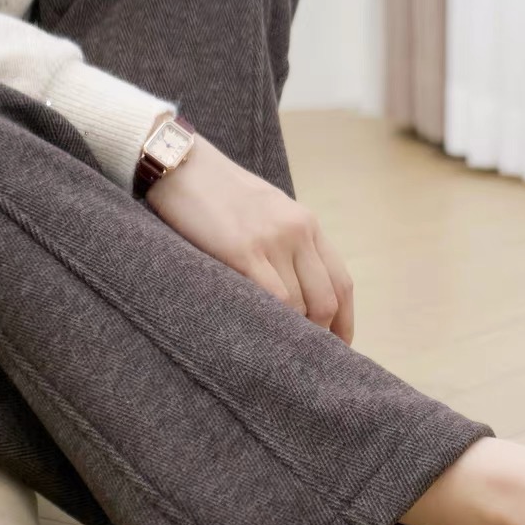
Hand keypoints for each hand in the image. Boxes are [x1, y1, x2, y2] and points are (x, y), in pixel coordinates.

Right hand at [147, 135, 354, 344]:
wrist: (180, 164)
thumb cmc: (215, 194)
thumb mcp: (264, 211)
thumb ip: (285, 244)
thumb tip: (294, 294)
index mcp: (306, 222)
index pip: (341, 282)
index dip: (343, 322)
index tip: (336, 347)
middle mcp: (297, 230)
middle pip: (327, 299)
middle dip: (320, 335)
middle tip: (303, 361)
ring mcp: (273, 239)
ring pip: (301, 304)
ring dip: (292, 334)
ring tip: (277, 352)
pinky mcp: (243, 250)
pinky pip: (274, 298)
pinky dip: (274, 323)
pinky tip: (262, 336)